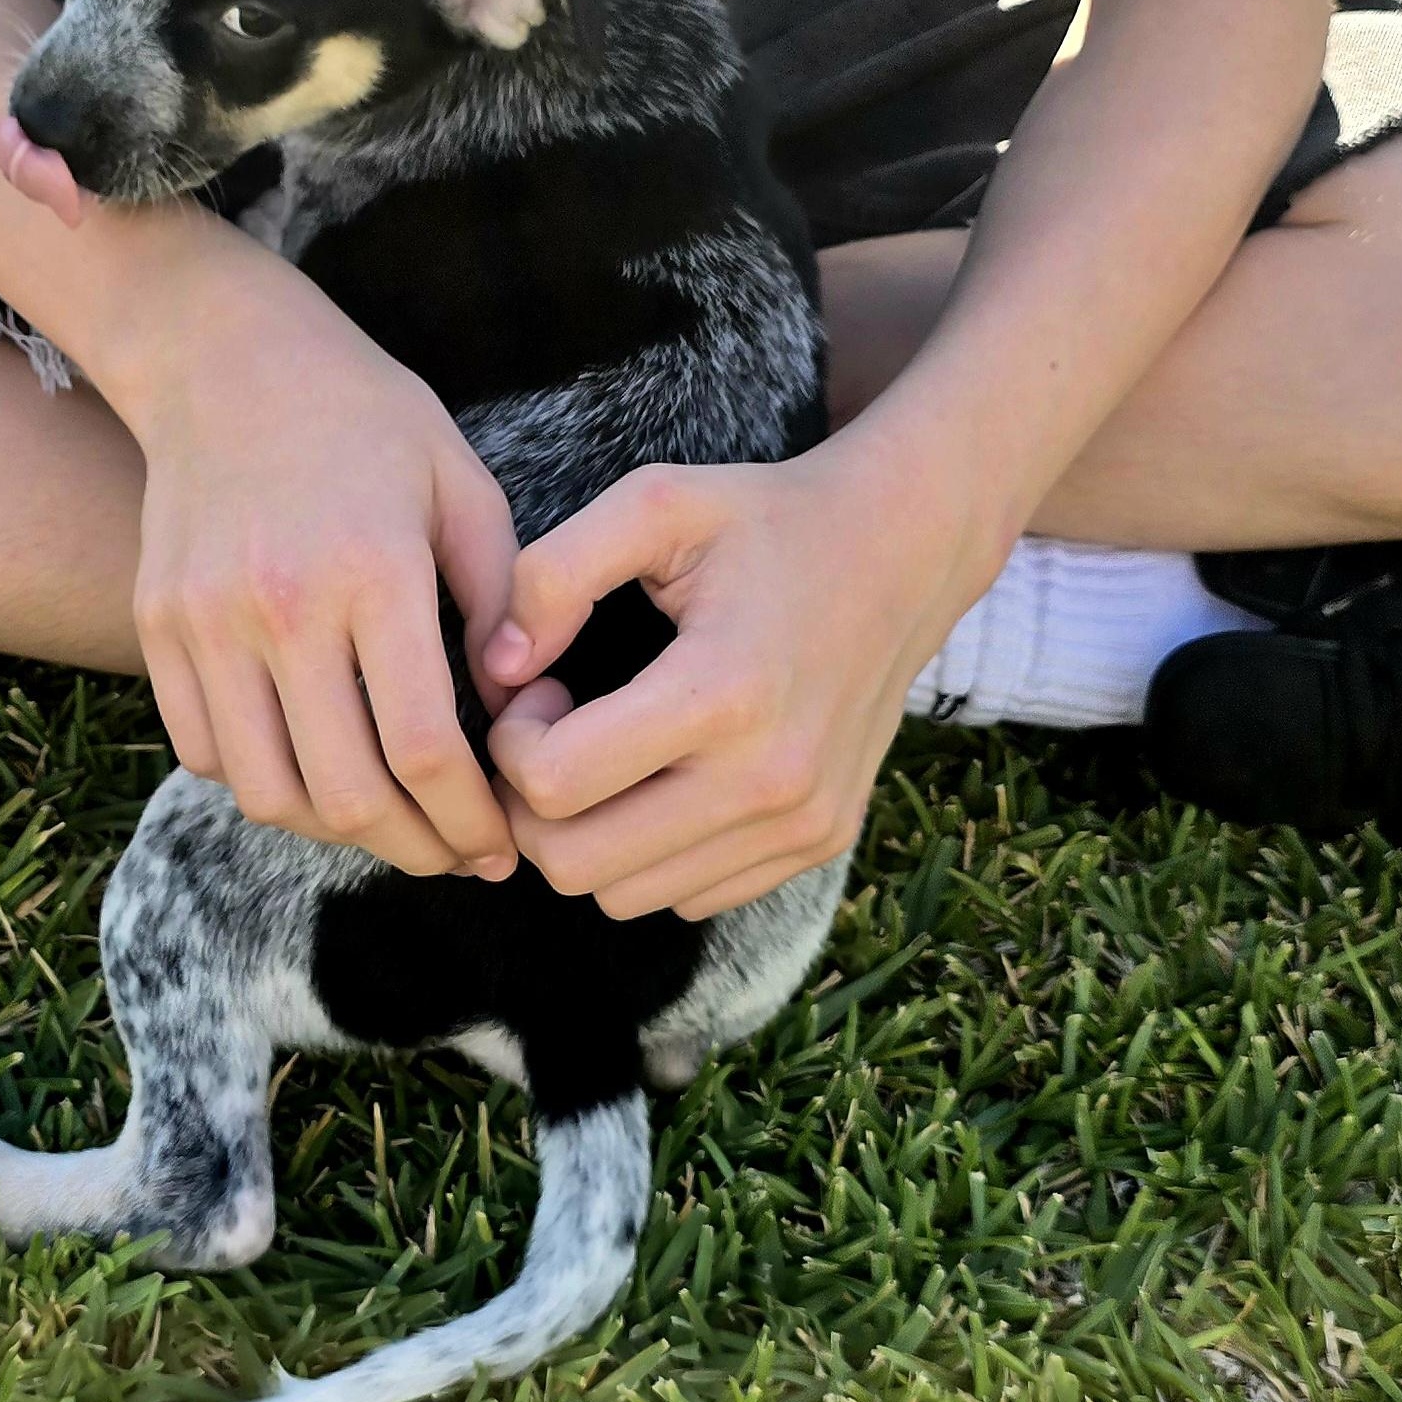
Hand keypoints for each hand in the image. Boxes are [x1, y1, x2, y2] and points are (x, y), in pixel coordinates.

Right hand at [113, 255, 520, 878]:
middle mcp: (278, 606)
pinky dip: (264, 783)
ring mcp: (205, 622)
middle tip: (456, 856)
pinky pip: (205, 752)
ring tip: (389, 823)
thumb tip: (514, 708)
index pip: (423, 748)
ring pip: (268, 791)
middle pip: (345, 793)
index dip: (469, 820)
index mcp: (372, 570)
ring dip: (336, 832)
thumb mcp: (462, 484)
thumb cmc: (366, 417)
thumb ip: (502, 598)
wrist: (225, 359)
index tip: (500, 842)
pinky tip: (314, 768)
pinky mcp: (157, 628)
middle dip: (416, 850)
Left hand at [482, 441, 999, 917]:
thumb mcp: (654, 504)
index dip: (510, 739)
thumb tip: (498, 669)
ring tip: (607, 746)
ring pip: (623, 896)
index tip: (538, 685)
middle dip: (531, 802)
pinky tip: (660, 771)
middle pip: (575, 866)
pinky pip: (686, 898)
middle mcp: (769, 782)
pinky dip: (648, 852)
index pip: (552, 785)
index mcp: (722, 694)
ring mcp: (801, 826)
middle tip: (555, 726)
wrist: (902, 551)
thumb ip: (551, 573)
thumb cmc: (764, 522)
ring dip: (587, 832)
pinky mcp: (817, 845)